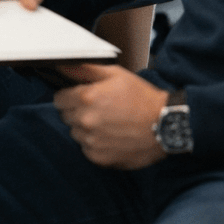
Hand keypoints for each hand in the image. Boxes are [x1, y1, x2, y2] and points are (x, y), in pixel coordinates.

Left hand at [53, 64, 167, 169]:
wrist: (165, 125)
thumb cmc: (141, 97)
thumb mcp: (115, 74)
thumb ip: (84, 70)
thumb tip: (62, 66)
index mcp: (86, 98)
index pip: (59, 99)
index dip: (69, 96)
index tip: (80, 96)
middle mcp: (85, 121)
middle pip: (66, 116)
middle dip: (77, 111)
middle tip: (98, 108)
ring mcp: (92, 141)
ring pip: (76, 133)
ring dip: (85, 128)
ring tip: (107, 123)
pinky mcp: (100, 158)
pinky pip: (86, 149)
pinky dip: (95, 144)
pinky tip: (111, 136)